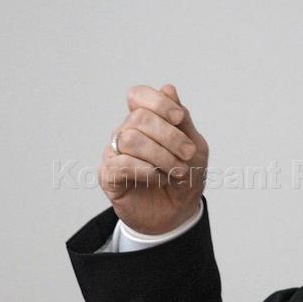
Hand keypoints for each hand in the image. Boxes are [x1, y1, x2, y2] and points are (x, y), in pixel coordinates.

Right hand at [99, 83, 208, 234]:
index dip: (158, 102)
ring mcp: (115, 153)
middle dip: (169, 135)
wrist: (177, 213)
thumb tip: (168, 88)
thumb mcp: (194, 147)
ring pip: (130, 139)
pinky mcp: (108, 175)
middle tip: (189, 154)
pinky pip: (121, 164)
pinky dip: (146, 170)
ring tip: (177, 171)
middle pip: (139, 118)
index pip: (138, 96)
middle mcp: (126, 132)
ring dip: (160, 155)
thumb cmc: (184, 177)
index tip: (179, 118)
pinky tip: (159, 178)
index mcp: (145, 120)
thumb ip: (182, 120)